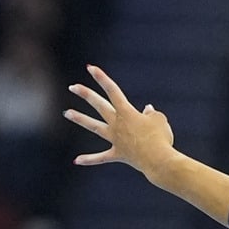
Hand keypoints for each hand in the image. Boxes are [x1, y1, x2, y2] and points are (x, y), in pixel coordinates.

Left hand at [65, 66, 177, 185]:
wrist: (159, 160)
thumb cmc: (161, 138)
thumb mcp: (159, 120)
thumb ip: (151, 113)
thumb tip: (147, 110)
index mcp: (127, 112)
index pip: (112, 90)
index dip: (101, 78)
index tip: (90, 68)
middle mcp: (117, 124)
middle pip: (99, 105)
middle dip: (85, 94)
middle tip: (72, 86)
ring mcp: (115, 139)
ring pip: (94, 126)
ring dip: (80, 119)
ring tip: (67, 113)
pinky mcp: (118, 154)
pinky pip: (101, 158)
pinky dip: (89, 159)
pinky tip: (76, 160)